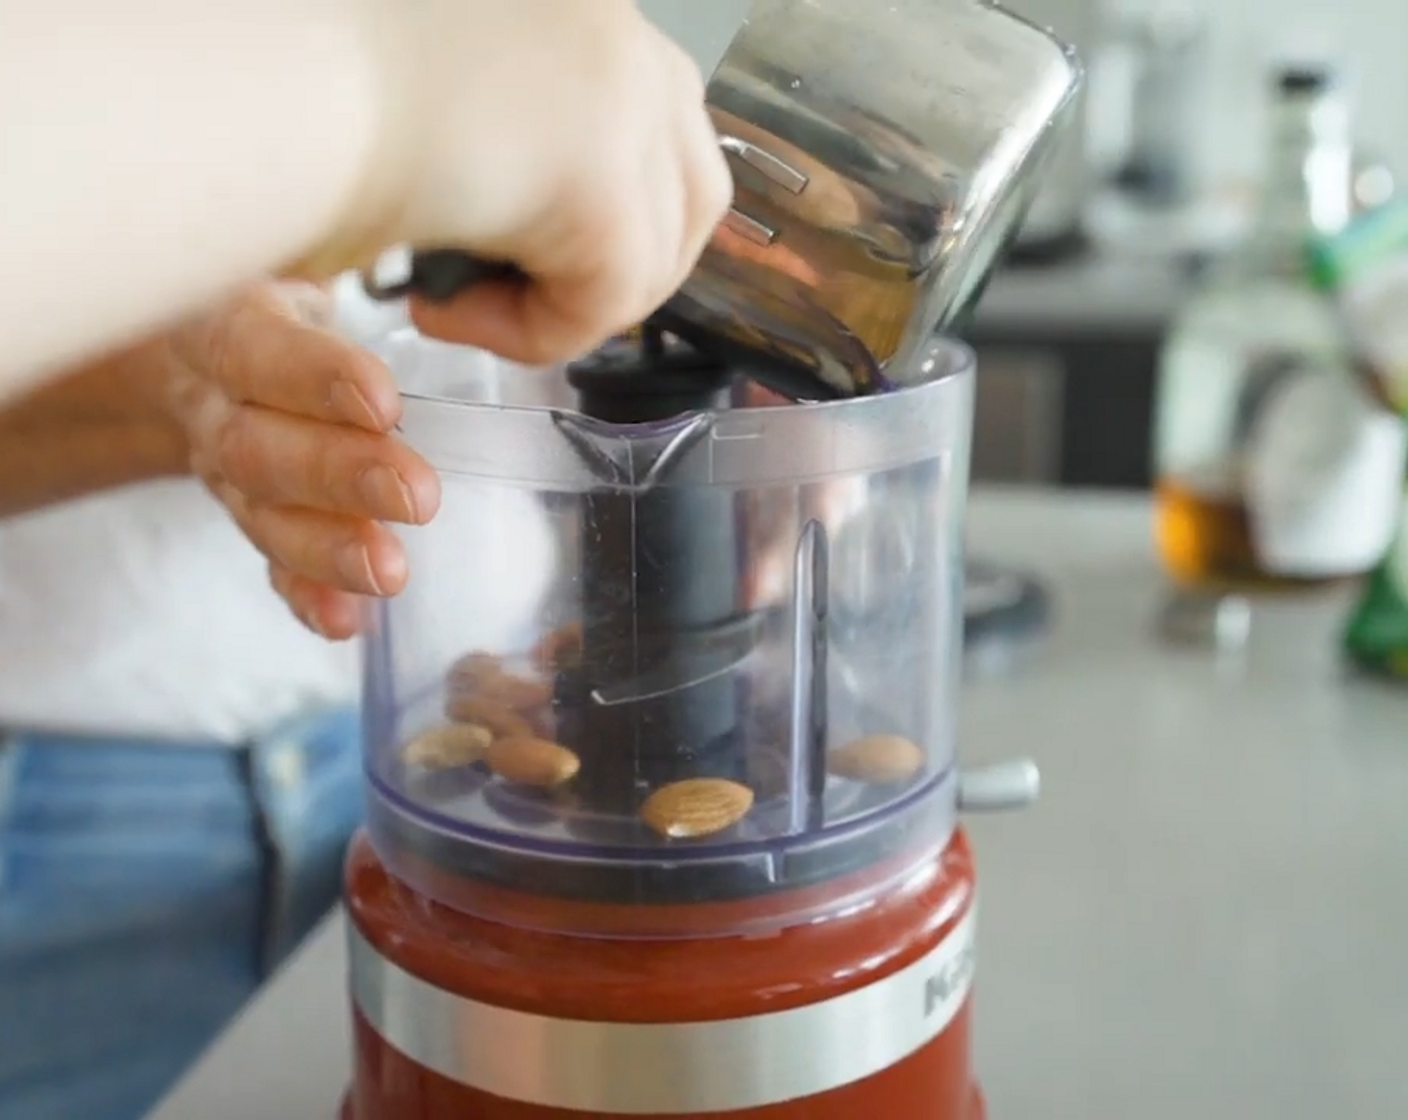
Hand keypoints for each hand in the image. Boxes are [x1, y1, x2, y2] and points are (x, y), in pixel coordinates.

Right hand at [163, 281, 440, 639]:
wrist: (209, 338)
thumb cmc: (294, 292)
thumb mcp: (312, 256)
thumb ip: (377, 266)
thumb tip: (477, 279)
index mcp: (228, 319)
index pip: (254, 348)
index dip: (311, 377)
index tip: (382, 400)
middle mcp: (216, 399)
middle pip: (259, 447)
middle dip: (339, 476)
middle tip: (417, 497)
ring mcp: (227, 466)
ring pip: (262, 513)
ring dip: (326, 548)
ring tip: (389, 572)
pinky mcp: (251, 511)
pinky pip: (270, 561)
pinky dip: (307, 593)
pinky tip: (346, 620)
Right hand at [349, 0, 731, 364]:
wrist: (272, 84)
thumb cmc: (317, 93)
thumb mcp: (460, 108)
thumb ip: (532, 140)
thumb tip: (565, 211)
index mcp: (592, 17)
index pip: (663, 134)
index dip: (610, 220)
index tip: (526, 254)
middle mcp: (626, 42)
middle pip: (692, 198)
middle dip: (615, 269)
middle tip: (518, 297)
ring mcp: (625, 103)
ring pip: (653, 261)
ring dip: (559, 307)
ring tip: (460, 303)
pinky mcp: (604, 180)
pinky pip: (606, 304)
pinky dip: (530, 334)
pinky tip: (442, 311)